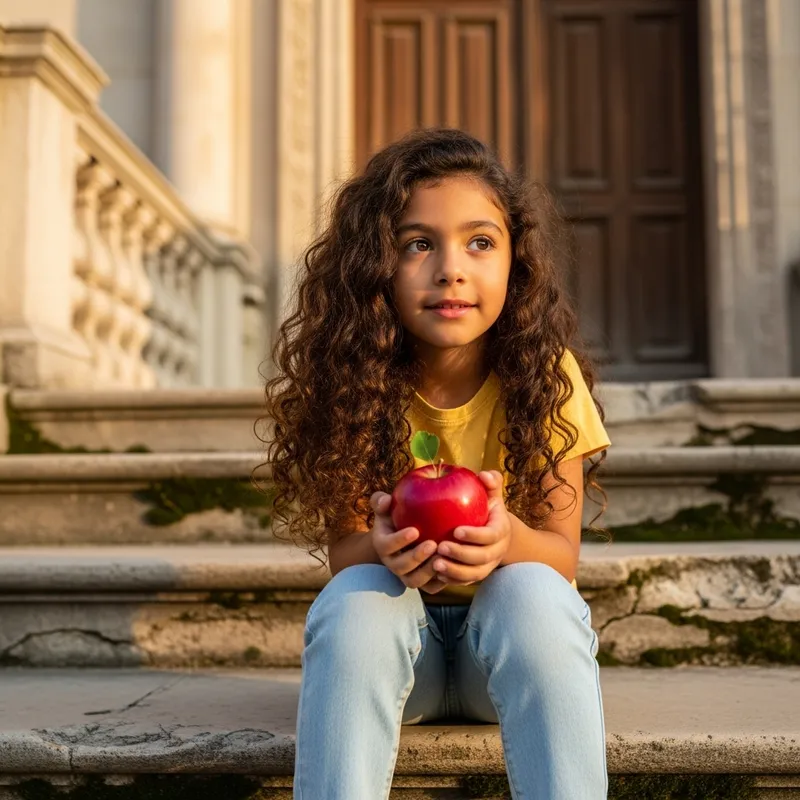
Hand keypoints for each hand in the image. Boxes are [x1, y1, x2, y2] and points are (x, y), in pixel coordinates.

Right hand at [369, 492, 447, 592]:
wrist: (405, 536)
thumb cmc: (397, 516)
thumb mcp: (387, 507)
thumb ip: (381, 501)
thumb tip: (385, 500)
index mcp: (382, 545)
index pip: (386, 545)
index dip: (399, 540)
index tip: (415, 530)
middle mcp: (392, 563)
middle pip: (400, 567)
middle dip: (416, 557)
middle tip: (433, 544)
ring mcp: (406, 575)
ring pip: (414, 581)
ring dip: (428, 571)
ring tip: (443, 556)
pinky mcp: (421, 582)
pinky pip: (430, 588)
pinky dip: (440, 582)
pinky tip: (453, 568)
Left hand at [431, 471, 512, 585]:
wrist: (493, 530)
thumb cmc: (486, 506)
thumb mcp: (490, 493)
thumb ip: (490, 482)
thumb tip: (484, 475)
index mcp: (501, 530)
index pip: (491, 535)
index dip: (475, 535)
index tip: (456, 530)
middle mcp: (497, 550)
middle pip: (483, 558)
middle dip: (462, 555)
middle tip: (440, 547)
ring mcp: (488, 565)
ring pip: (474, 574)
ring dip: (455, 571)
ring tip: (435, 564)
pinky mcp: (477, 574)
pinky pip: (466, 581)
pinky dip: (452, 579)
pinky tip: (435, 574)